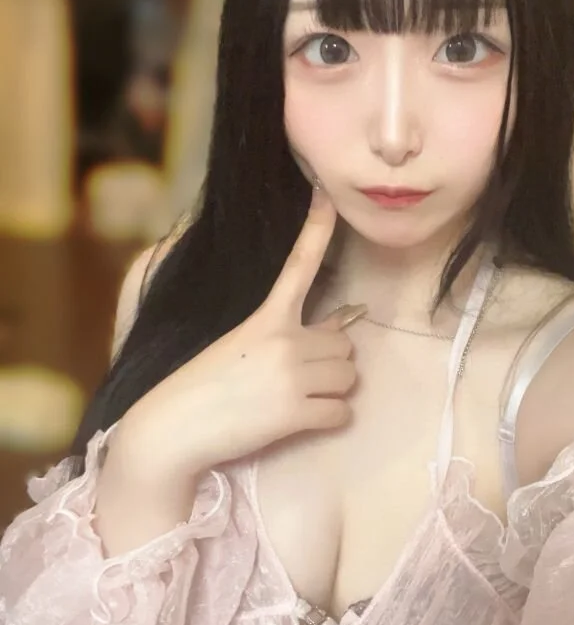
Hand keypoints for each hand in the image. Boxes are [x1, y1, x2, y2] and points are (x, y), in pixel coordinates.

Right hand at [120, 191, 363, 479]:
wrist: (172, 428)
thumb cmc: (197, 386)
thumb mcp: (235, 344)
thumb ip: (277, 333)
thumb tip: (334, 329)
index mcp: (265, 317)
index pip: (299, 265)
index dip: (317, 229)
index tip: (327, 195)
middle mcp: (285, 340)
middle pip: (345, 343)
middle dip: (331, 360)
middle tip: (301, 376)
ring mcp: (293, 376)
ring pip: (350, 376)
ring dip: (334, 389)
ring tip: (301, 398)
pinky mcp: (297, 413)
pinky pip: (342, 412)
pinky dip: (330, 419)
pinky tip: (303, 421)